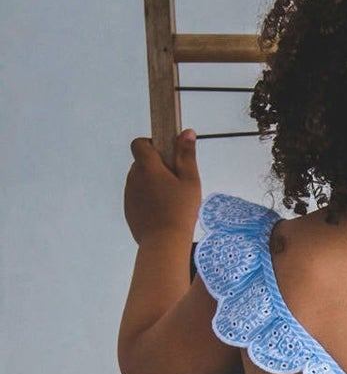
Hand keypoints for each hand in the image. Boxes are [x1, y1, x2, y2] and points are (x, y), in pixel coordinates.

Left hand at [124, 128, 199, 243]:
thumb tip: (186, 132)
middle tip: (175, 185)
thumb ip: (187, 155)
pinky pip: (138, 198)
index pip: (139, 143)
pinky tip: (163, 214)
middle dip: (156, 169)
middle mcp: (133, 176)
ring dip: (152, 186)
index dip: (151, 145)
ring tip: (170, 202)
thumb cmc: (180, 211)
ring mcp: (129, 193)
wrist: (164, 242)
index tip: (166, 157)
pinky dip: (148, 201)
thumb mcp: (190, 181)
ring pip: (140, 181)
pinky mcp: (128, 208)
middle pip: (142, 164)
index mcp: (147, 165)